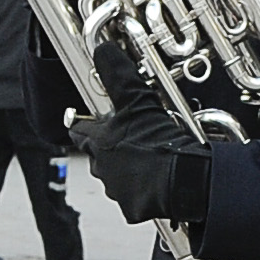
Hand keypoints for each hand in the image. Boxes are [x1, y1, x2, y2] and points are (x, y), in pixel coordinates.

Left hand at [77, 55, 206, 225]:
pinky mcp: (132, 209)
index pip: (78, 131)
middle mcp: (101, 168)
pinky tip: (157, 182)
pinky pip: (134, 199)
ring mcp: (116, 190)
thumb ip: (118, 76)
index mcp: (98, 142)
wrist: (180, 179)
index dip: (85, 125)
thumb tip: (103, 50)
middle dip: (111, 149)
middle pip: (98, 156)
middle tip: (133, 139)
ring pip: (116, 178)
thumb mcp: (138, 101)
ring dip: (128, 170)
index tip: (90, 122)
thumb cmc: (157, 141)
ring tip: (150, 159)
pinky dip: (143, 192)